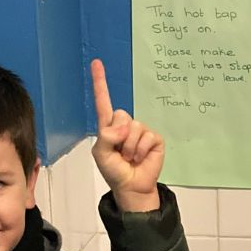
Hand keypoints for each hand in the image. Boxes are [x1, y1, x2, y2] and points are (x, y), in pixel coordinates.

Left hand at [90, 58, 162, 211]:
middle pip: (121, 114)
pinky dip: (141, 150)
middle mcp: (125, 125)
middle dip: (119, 134)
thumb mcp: (102, 155)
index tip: (96, 63)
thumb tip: (124, 127)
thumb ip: (107, 138)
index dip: (100, 82)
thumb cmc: (115, 172)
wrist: (132, 187)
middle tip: (120, 152)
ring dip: (130, 147)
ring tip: (129, 158)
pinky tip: (140, 158)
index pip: (103, 101)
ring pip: (134, 127)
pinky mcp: (154, 139)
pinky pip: (147, 136)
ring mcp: (140, 131)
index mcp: (108, 127)